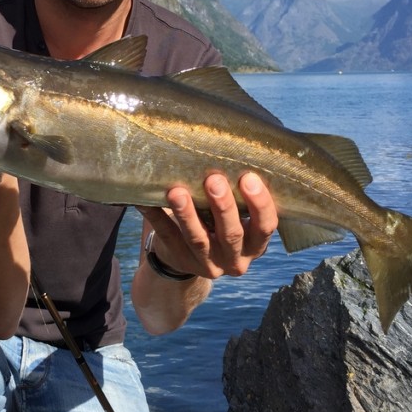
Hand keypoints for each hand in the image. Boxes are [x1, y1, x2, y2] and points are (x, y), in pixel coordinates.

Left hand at [139, 172, 276, 279]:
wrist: (189, 256)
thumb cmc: (219, 221)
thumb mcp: (237, 216)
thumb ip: (237, 195)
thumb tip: (229, 148)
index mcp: (255, 245)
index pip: (265, 227)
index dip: (260, 204)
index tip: (249, 178)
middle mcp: (234, 259)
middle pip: (231, 234)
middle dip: (223, 207)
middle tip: (214, 180)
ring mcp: (207, 263)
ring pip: (197, 239)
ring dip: (187, 214)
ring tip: (177, 192)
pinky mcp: (180, 259)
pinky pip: (167, 236)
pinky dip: (156, 217)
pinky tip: (145, 201)